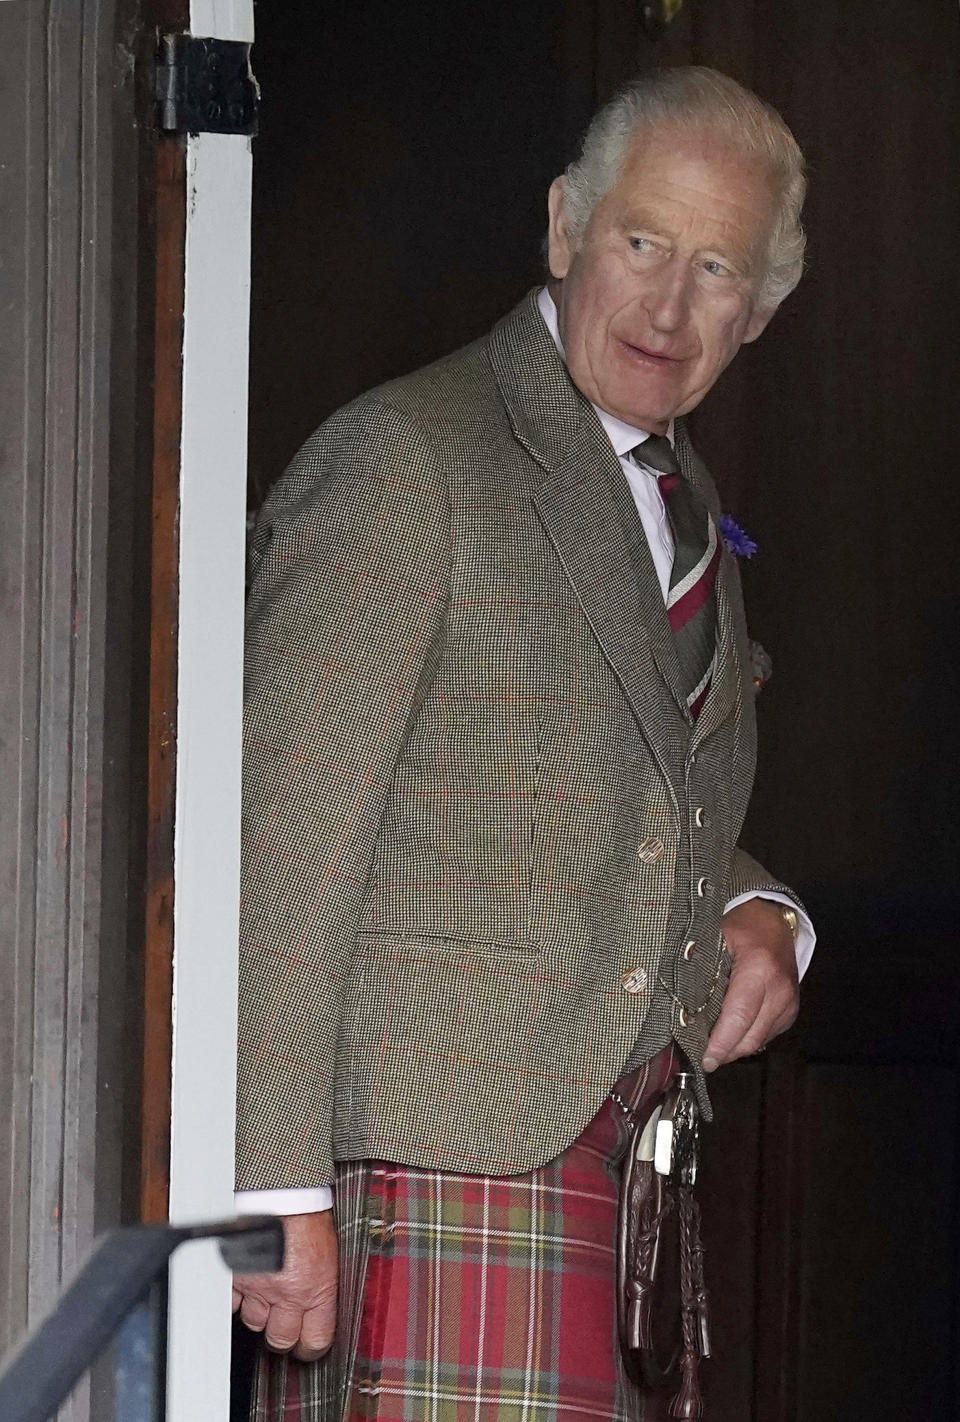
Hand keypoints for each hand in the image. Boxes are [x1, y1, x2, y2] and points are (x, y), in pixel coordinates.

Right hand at [232, 1211, 337, 1360]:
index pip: (315, 1340)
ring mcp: (260, 1286)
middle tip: (284, 1324)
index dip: (310, 1346)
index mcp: (317, 1289)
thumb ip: (323, 1287)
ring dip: (260, 1312)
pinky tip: (247, 1286)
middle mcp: (288, 1293)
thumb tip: (322, 1311)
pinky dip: (237, 1298)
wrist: (283, 1193)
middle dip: (282, 1335)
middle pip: (280, 1340)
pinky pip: (232, 1303)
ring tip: (267, 1295)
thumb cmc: (309, 1218)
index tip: (308, 1344)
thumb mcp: (329, 1256)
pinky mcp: (237, 1276)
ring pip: (254, 1322)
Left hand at [702, 899, 799, 1071]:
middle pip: (750, 1037)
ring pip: (758, 1041)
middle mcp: (779, 989)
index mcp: (759, 968)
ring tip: (712, 1048)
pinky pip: (766, 1035)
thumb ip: (699, 966)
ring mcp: (788, 1002)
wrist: (774, 920)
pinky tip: (730, 1033)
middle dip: (725, 1053)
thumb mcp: (715, 936)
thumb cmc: (742, 926)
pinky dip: (747, 1039)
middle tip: (702, 1057)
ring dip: (735, 1049)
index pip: (738, 1017)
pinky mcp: (790, 1011)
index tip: (704, 1059)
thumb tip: (675, 998)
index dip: (720, 1043)